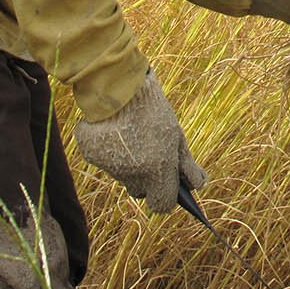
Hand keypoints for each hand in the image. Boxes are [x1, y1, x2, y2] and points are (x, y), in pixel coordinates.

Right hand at [73, 69, 205, 212]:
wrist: (119, 83)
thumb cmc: (153, 108)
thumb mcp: (176, 134)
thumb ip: (187, 164)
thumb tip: (199, 185)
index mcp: (156, 172)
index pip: (162, 205)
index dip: (167, 197)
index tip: (170, 186)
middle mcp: (131, 175)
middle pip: (140, 190)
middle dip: (147, 178)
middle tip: (150, 151)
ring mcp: (108, 167)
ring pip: (122, 175)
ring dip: (128, 162)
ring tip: (132, 134)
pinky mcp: (90, 155)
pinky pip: (104, 160)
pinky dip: (110, 150)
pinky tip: (114, 130)